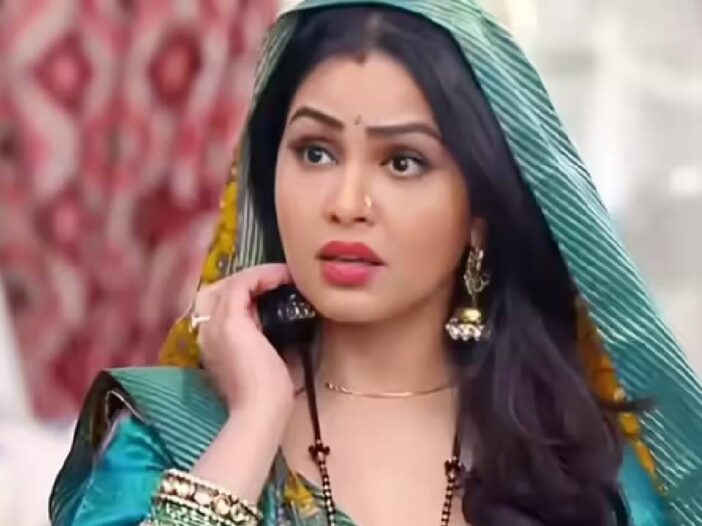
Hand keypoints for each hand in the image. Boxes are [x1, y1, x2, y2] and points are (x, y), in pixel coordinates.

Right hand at [193, 263, 295, 413]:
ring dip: (258, 275)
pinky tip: (283, 277)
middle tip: (275, 280)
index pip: (220, 306)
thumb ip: (265, 338)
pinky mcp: (230, 321)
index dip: (245, 293)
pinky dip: (263, 276)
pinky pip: (242, 284)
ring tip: (283, 275)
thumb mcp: (264, 359)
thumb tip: (287, 321)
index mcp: (213, 344)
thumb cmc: (267, 396)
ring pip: (229, 283)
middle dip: (246, 281)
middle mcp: (206, 332)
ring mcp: (214, 325)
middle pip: (218, 290)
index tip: (274, 290)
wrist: (260, 413)